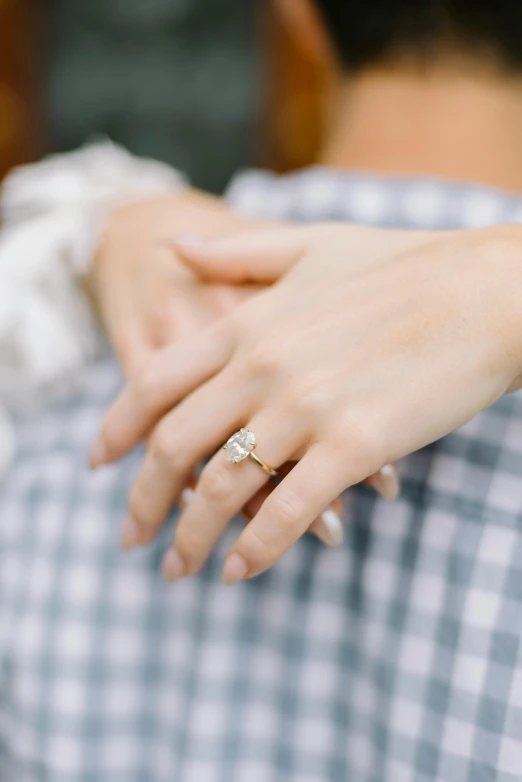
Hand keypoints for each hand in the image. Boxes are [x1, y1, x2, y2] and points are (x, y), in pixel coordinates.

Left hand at [88, 197, 394, 543]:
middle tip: (131, 539)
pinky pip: (286, 511)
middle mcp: (262, 366)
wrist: (484, 293)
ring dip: (191, 539)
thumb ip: (235, 254)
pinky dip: (256, 550)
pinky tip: (240, 573)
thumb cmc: (404, 266)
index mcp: (247, 323)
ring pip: (221, 488)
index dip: (116, 429)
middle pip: (173, 446)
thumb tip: (173, 247)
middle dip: (143, 502)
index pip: (153, 383)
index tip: (98, 464)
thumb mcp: (312, 245)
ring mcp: (305, 407)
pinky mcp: (353, 445)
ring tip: (179, 571)